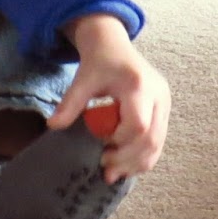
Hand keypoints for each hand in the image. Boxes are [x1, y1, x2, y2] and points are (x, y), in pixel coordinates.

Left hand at [47, 14, 169, 181]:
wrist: (113, 45)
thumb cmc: (98, 62)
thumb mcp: (81, 80)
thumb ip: (70, 103)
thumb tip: (52, 126)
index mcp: (138, 86)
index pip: (138, 125)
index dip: (120, 141)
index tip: (101, 145)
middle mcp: (158, 95)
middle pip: (151, 138)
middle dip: (129, 159)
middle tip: (106, 169)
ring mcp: (164, 103)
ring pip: (159, 143)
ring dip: (137, 162)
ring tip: (114, 173)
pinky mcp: (163, 110)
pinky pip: (158, 139)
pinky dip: (143, 155)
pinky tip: (125, 165)